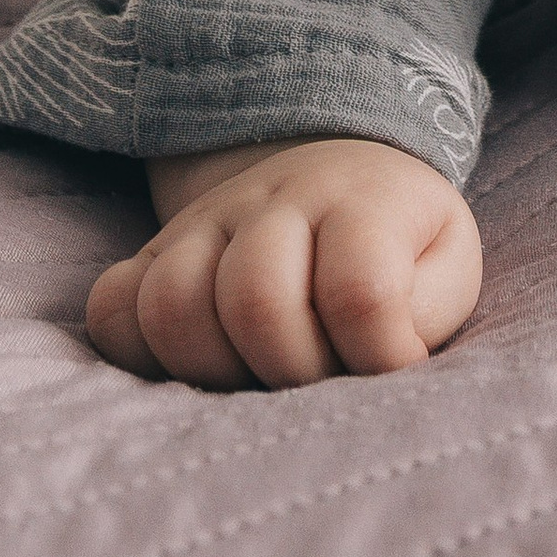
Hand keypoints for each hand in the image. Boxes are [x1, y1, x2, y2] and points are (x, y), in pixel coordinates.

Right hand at [85, 137, 482, 390]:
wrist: (337, 173)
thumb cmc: (399, 245)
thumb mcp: (444, 265)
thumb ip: (424, 315)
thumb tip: (377, 371)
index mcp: (363, 200)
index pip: (360, 288)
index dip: (378, 355)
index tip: (395, 368)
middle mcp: (275, 200)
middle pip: (255, 299)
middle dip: (292, 371)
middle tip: (319, 383)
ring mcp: (206, 221)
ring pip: (170, 304)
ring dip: (214, 371)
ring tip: (257, 378)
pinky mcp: (154, 251)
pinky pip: (112, 307)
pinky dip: (141, 355)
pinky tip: (196, 364)